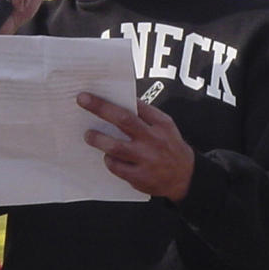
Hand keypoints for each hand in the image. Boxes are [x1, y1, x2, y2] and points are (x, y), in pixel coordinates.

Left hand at [77, 93, 194, 201]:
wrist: (185, 178)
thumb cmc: (170, 147)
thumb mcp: (166, 127)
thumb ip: (148, 116)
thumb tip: (123, 103)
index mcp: (161, 124)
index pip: (137, 105)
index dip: (118, 98)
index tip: (98, 92)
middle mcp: (153, 140)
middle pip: (124, 120)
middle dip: (101, 108)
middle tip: (83, 100)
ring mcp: (146, 159)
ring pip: (116, 147)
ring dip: (98, 139)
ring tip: (88, 135)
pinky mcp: (139, 177)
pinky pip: (117, 167)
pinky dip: (109, 160)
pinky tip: (107, 156)